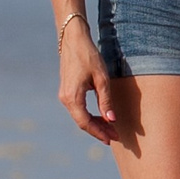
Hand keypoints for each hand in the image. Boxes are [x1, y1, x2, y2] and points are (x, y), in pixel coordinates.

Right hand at [57, 18, 119, 144]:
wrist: (73, 40)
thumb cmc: (89, 57)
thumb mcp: (102, 79)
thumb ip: (106, 100)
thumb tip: (112, 120)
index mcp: (72, 97)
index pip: (85, 123)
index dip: (99, 132)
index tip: (112, 138)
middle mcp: (65, 99)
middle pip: (82, 122)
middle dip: (99, 130)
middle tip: (115, 136)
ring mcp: (64, 95)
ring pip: (80, 116)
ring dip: (95, 123)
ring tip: (111, 128)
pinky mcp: (67, 91)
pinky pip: (78, 109)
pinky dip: (90, 115)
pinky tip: (102, 116)